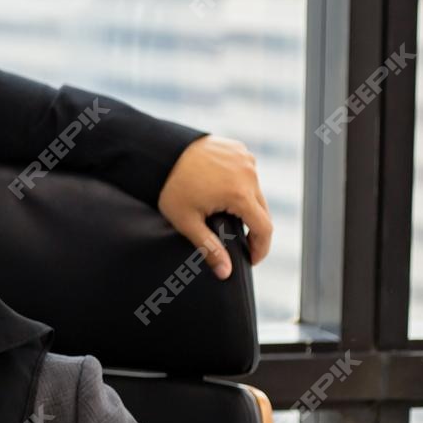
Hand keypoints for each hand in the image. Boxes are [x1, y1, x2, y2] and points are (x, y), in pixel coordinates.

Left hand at [157, 135, 271, 278]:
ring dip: (246, 203)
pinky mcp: (238, 149)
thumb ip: (209, 248)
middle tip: (239, 243)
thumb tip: (226, 273)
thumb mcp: (187, 222)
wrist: (158, 152)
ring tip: (228, 216)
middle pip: (262, 210)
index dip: (260, 248)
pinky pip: (246, 171)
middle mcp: (249, 174)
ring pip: (254, 189)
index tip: (251, 259)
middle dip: (254, 228)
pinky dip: (240, 183)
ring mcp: (245, 159)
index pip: (264, 228)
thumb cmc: (170, 187)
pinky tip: (223, 191)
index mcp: (240, 194)